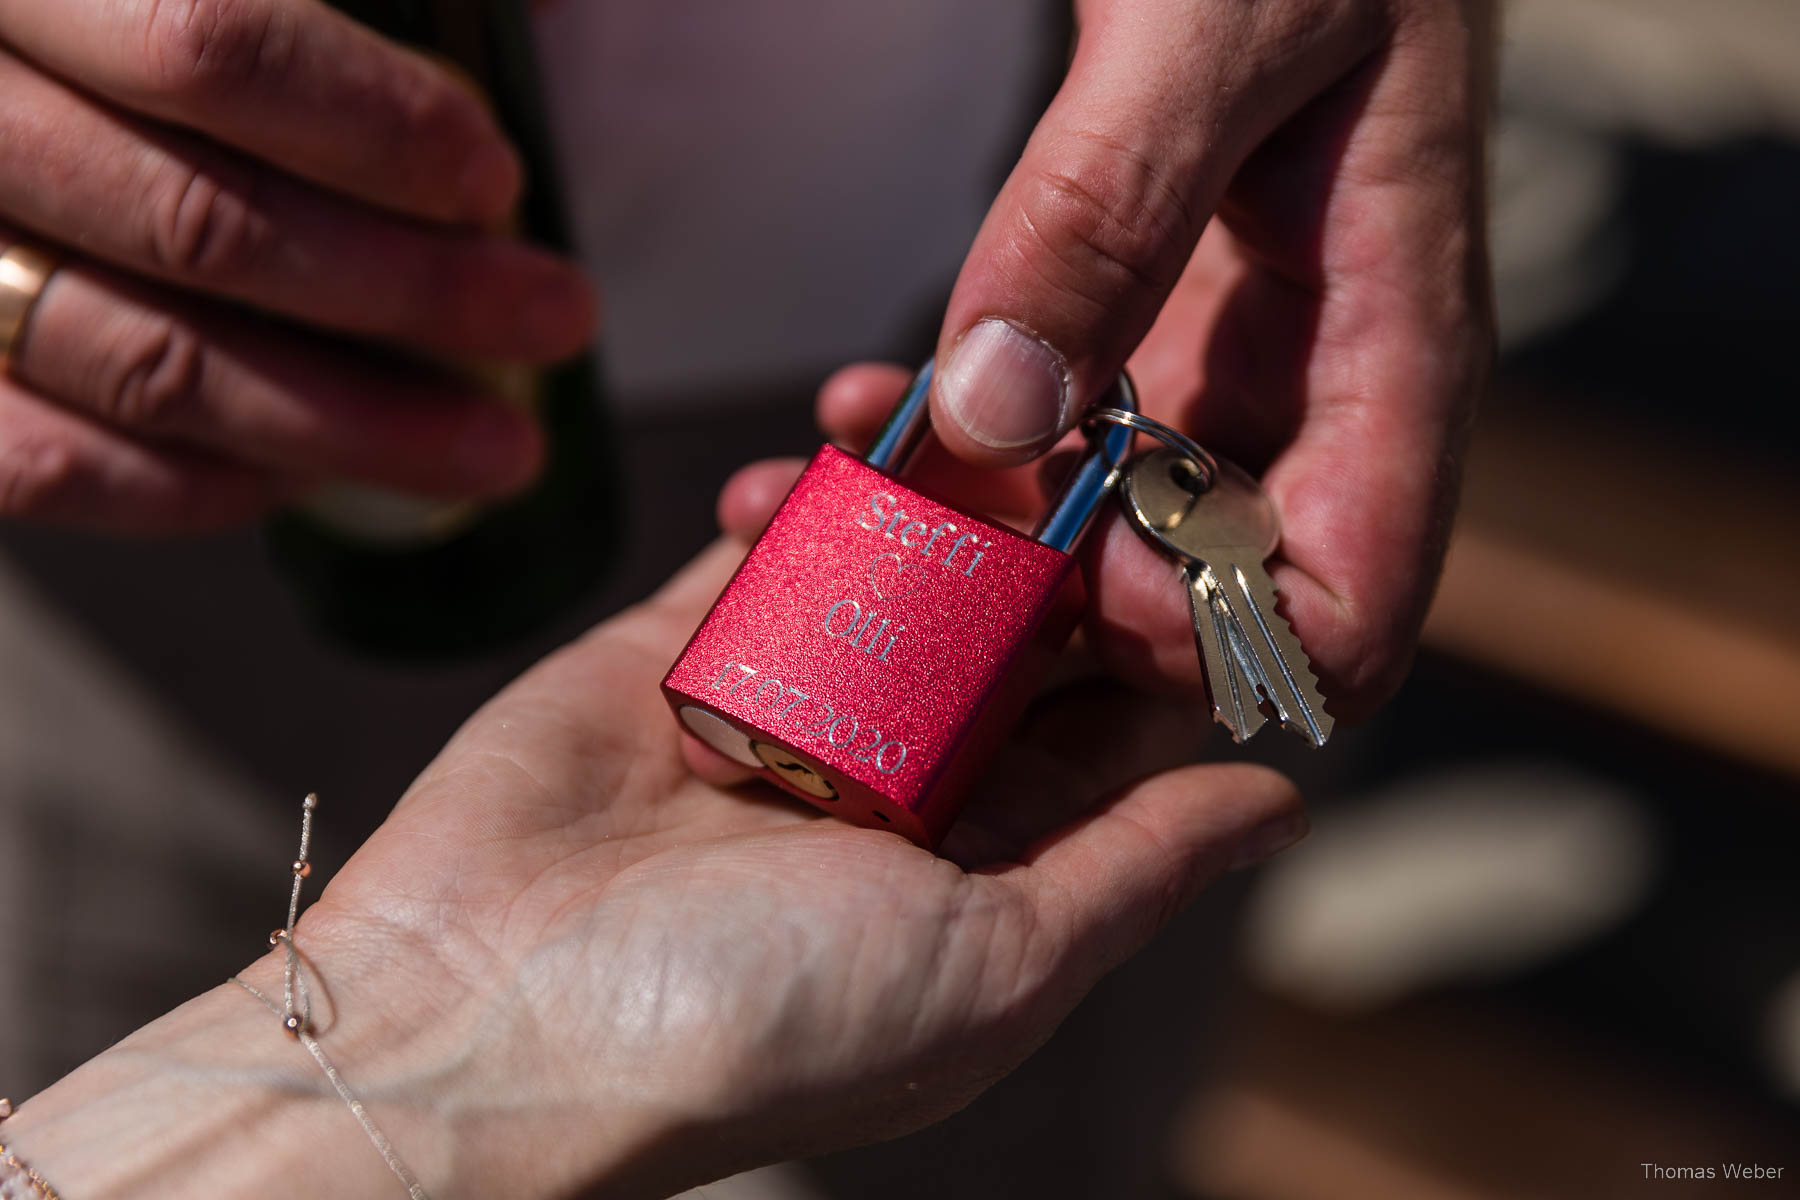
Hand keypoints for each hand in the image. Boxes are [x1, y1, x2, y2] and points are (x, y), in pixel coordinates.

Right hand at [0, 0, 594, 531]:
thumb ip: (322, 4)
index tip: (496, 182)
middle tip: (557, 318)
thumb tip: (546, 18)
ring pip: (150, 365)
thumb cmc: (125, 42)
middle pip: (203, 226)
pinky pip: (55, 465)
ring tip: (497, 447)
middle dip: (416, 293)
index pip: (213, 40)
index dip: (378, 125)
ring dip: (355, 425)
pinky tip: (321, 477)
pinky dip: (205, 487)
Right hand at [12, 522, 1301, 1198]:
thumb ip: (1130, 869)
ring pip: (904, 555)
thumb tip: (1280, 802)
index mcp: (994, 855)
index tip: (1201, 492)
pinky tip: (851, 415)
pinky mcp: (691, 640)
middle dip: (1055, 513)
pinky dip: (817, 473)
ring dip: (941, 475)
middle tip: (1093, 402)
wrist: (480, 1008)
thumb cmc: (750, 1025)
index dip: (1163, 604)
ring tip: (966, 397)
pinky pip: (780, 531)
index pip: (1115, 710)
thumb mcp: (990, 967)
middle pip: (1016, 613)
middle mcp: (905, 775)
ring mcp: (798, 698)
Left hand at [910, 0, 1493, 718]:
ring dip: (961, 554)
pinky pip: (1048, 450)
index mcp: (1389, 351)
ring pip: (1101, 547)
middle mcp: (1309, 397)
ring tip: (818, 507)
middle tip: (893, 599)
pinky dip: (949, 458)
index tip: (1078, 564)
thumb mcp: (1220, 25)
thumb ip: (1111, 208)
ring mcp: (1219, 375)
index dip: (1213, 635)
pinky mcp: (1143, 335)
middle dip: (1048, 634)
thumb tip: (1000, 414)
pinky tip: (856, 414)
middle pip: (1200, 614)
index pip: (1347, 610)